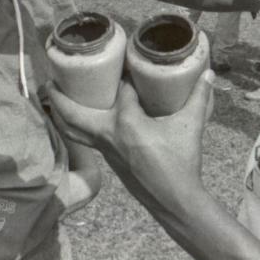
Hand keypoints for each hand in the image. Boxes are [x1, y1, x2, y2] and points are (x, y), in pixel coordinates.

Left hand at [47, 71, 215, 214]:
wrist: (176, 201)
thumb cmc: (182, 163)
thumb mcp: (191, 127)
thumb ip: (199, 98)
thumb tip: (209, 74)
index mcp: (128, 124)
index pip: (121, 90)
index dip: (123, 73)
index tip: (122, 58)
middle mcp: (110, 136)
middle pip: (74, 115)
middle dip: (59, 97)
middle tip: (50, 78)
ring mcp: (106, 151)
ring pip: (74, 131)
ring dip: (62, 114)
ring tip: (54, 97)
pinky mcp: (109, 161)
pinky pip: (84, 140)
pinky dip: (75, 127)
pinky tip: (79, 119)